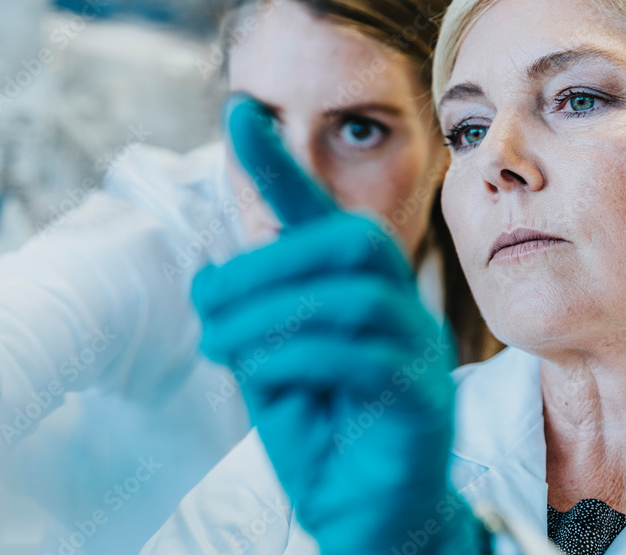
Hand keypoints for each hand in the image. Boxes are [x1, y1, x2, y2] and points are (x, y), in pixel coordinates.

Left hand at [192, 95, 483, 554]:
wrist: (371, 520)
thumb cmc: (324, 439)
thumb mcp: (271, 368)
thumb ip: (254, 319)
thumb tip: (213, 275)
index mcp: (359, 294)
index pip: (323, 216)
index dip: (280, 165)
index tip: (238, 111)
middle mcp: (398, 310)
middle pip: (350, 240)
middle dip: (265, 263)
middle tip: (205, 304)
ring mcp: (416, 353)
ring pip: (352, 295)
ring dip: (268, 312)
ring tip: (220, 345)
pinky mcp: (420, 401)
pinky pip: (361, 356)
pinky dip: (295, 354)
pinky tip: (263, 374)